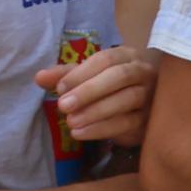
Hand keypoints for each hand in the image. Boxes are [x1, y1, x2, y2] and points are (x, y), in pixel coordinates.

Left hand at [40, 42, 155, 151]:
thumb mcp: (90, 77)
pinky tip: (81, 133)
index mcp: (128, 56)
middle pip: (120, 76)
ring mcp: (151, 95)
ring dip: (96, 111)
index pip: (107, 58)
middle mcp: (144, 72)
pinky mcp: (149, 118)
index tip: (59, 88)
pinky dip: (103, 128)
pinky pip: (128, 122)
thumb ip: (66, 76)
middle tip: (63, 106)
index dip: (82, 72)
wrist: (145, 106)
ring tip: (71, 122)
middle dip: (89, 90)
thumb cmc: (113, 86)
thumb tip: (39, 77)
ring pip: (128, 99)